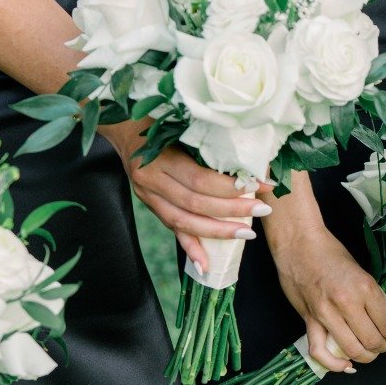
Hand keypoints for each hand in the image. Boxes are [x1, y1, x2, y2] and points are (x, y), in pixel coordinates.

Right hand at [107, 127, 271, 271]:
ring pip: (184, 222)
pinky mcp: (150, 206)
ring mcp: (148, 196)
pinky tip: (205, 266)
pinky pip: (172, 230)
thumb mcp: (181, 123)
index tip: (262, 184)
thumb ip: (207, 141)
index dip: (232, 188)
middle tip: (263, 210)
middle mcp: (151, 179)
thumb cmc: (159, 118)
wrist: (122, 126)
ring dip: (217, 232)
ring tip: (247, 233)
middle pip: (196, 204)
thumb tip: (250, 157)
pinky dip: (190, 248)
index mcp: (161, 157)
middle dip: (232, 211)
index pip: (201, 180)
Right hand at [267, 209, 385, 373]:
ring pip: (353, 350)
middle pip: (373, 340)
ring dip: (366, 356)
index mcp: (365, 288)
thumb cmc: (331, 253)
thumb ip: (372, 297)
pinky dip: (334, 364)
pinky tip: (346, 365)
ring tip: (370, 351)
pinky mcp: (309, 320)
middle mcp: (347, 303)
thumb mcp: (362, 271)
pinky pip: (320, 351)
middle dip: (384, 347)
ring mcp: (326, 314)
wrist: (299, 245)